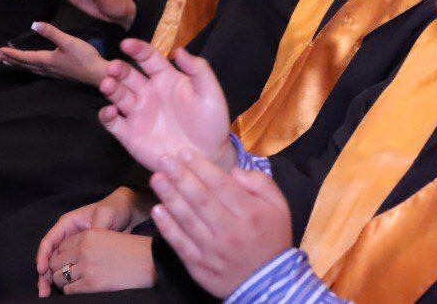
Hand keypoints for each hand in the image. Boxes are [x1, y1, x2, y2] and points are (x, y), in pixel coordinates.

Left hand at [0, 21, 109, 84]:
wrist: (98, 74)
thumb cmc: (84, 57)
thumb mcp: (68, 41)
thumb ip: (52, 32)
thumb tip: (34, 24)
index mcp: (46, 60)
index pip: (23, 57)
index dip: (10, 53)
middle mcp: (46, 68)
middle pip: (23, 64)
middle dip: (9, 59)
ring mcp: (52, 72)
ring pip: (29, 68)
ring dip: (17, 64)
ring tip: (8, 62)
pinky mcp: (59, 72)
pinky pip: (37, 70)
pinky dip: (29, 67)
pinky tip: (32, 67)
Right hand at [35, 188, 151, 296]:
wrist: (127, 213)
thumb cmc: (115, 209)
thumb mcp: (106, 214)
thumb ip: (95, 228)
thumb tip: (87, 246)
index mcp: (68, 223)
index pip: (49, 241)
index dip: (43, 256)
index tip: (43, 270)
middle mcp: (67, 236)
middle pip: (50, 257)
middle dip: (44, 273)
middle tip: (43, 290)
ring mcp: (73, 247)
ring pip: (57, 265)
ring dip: (51, 279)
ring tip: (47, 293)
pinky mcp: (81, 257)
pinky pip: (69, 268)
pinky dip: (65, 279)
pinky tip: (64, 290)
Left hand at [43, 230, 154, 296]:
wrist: (151, 263)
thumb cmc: (134, 250)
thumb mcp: (109, 237)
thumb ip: (89, 242)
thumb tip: (70, 257)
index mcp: (90, 234)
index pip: (62, 245)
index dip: (63, 255)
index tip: (69, 262)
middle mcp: (85, 249)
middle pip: (56, 261)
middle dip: (59, 268)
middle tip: (68, 274)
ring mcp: (87, 267)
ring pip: (59, 277)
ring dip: (63, 281)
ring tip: (75, 282)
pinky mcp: (91, 284)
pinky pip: (69, 290)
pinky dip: (71, 291)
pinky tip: (82, 288)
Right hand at [97, 39, 234, 173]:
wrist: (208, 157)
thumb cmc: (211, 123)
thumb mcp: (210, 93)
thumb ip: (198, 69)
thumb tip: (179, 50)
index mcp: (166, 79)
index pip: (148, 58)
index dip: (137, 49)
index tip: (126, 43)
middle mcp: (149, 93)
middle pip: (128, 75)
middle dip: (118, 69)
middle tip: (113, 67)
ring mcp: (138, 113)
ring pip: (118, 95)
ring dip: (110, 88)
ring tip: (107, 84)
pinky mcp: (130, 134)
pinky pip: (113, 123)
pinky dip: (106, 116)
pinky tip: (109, 111)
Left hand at [151, 153, 292, 298]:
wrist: (269, 284)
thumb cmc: (272, 238)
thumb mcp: (279, 206)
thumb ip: (260, 183)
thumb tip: (233, 171)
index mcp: (250, 214)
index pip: (221, 185)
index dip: (201, 167)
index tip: (185, 153)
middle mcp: (230, 231)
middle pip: (201, 200)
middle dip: (180, 177)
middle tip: (164, 159)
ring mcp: (212, 251)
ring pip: (187, 220)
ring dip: (170, 197)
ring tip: (157, 179)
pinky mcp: (199, 267)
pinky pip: (180, 244)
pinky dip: (167, 227)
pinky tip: (157, 210)